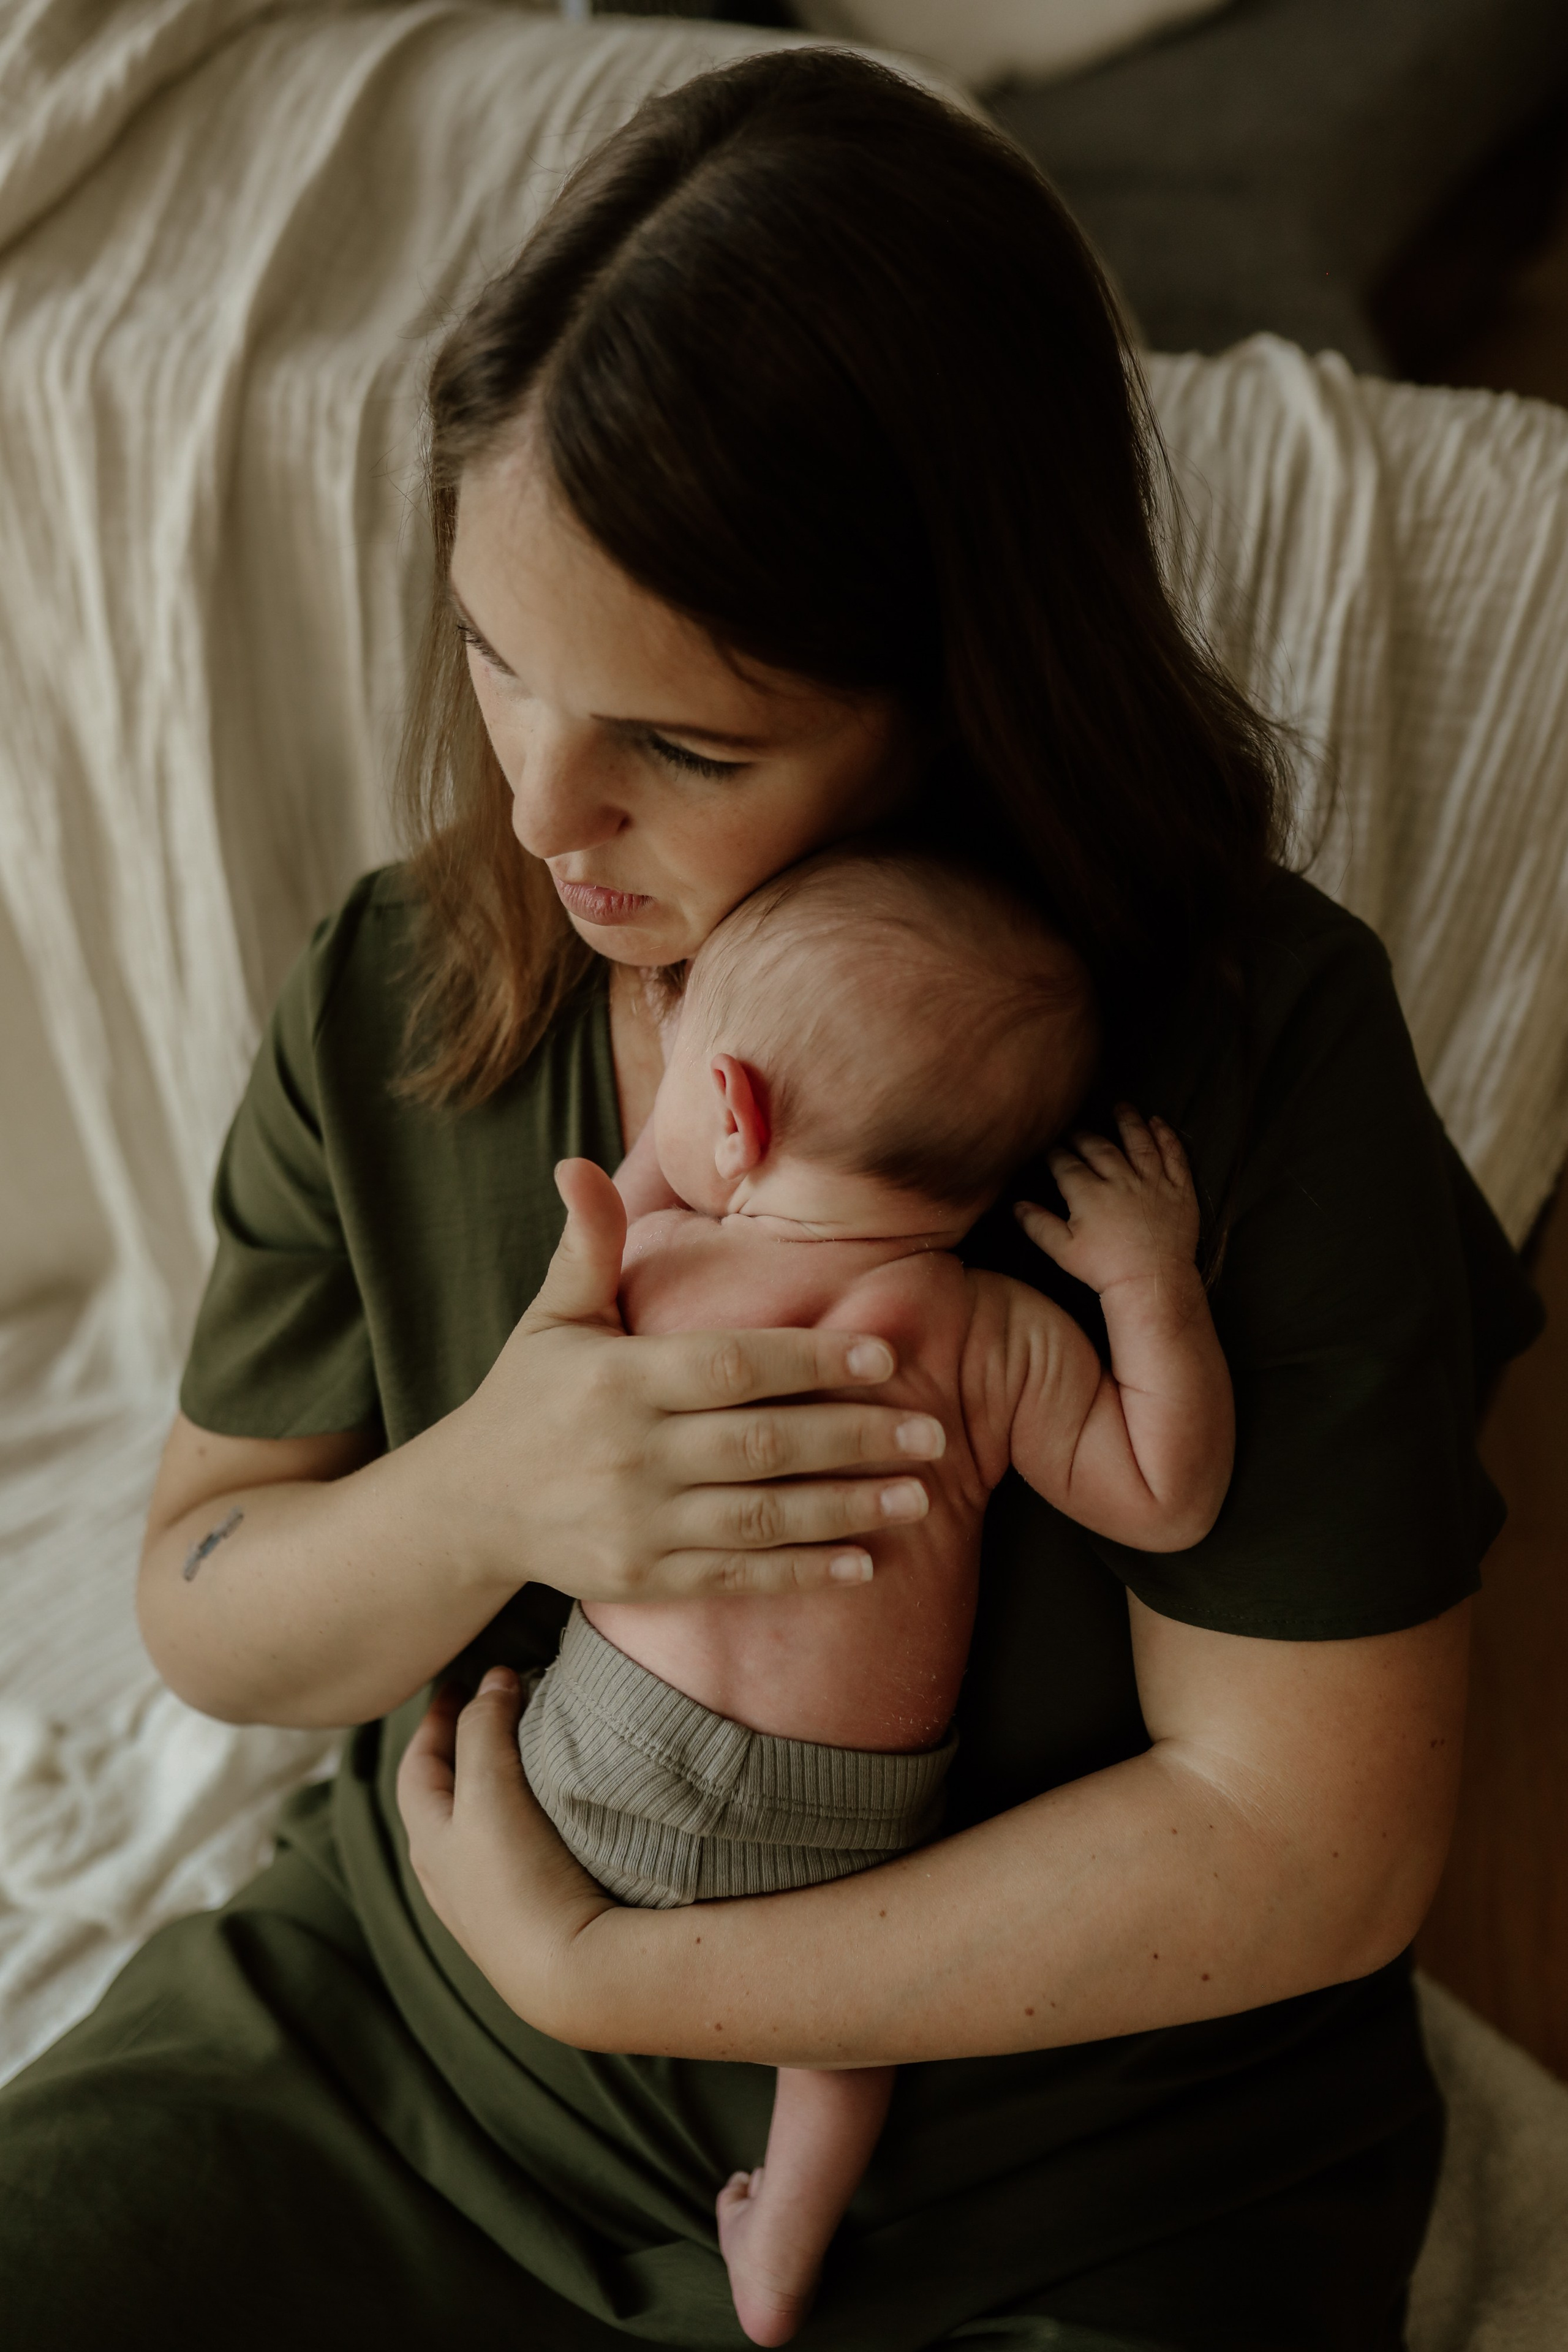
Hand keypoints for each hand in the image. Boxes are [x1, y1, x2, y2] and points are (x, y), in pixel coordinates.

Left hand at [397, 1667, 613, 2019]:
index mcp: (428, 1840)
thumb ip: (484, 1728)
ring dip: (494, 1783)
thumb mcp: (488, 1788)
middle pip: (443, 1795)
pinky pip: (514, 1849)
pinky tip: (551, 1813)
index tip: (461, 1681)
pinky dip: (522, 1815)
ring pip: (480, 1825)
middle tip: (495, 1707)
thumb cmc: (517, 1876)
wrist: (568, 1970)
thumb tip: (492, 1681)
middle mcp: (448, 1873)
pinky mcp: (527, 1914)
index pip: (418, 1764)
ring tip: (527, 1751)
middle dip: (463, 1747)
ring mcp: (488, 1899)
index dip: (436, 1718)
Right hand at [444, 1159, 945, 1601]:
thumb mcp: (550, 1317)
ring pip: (761, 1517)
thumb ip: (587, 1246)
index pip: (731, 1365)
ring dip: (846, 1508)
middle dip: (853, 1438)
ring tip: (918, 1497)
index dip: (810, 1358)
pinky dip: (802, 1573)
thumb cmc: (525, 1398)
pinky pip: (735, 1576)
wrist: (464, 1510)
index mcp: (617, 1380)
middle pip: (761, 1444)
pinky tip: (864, 1563)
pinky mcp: (642, 1578)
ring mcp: (636, 1523)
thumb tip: (577, 1165)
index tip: (883, 1354)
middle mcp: (630, 1454)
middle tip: (933, 1431)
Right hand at [1014, 1106, 1200, 1300]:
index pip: (1066, 1163)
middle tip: (1075, 1130)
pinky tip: (1158, 1122)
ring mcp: (1152, 1181)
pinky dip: (1166, 1136)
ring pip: (1138, 1141)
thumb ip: (1038, 1225)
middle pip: (1099, 1146)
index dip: (1055, 1152)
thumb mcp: (1063, 1251)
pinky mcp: (1179, 1189)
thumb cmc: (1104, 1270)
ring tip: (1121, 1106)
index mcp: (1088, 1193)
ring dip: (1128, 1121)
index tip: (1049, 1147)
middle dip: (1083, 1134)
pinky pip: (1174, 1155)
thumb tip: (1016, 1205)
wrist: (1152, 1284)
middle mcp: (1120, 1179)